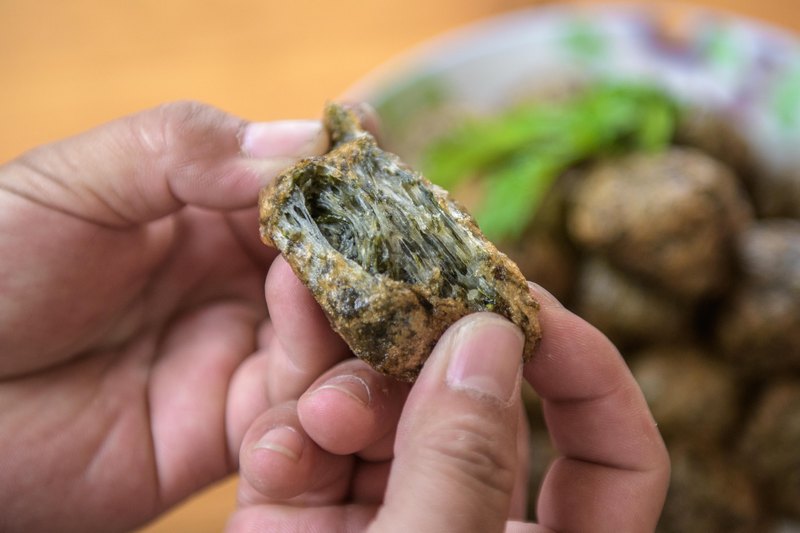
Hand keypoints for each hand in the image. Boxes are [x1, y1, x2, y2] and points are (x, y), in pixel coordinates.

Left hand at [0, 102, 335, 531]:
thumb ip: (183, 150)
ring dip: (354, 323)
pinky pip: (307, 410)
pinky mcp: (239, 430)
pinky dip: (325, 392)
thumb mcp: (73, 185)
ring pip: (338, 338)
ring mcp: (243, 355)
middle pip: (338, 262)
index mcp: (206, 212)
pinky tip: (319, 375)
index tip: (377, 154)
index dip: (345, 169)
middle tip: (400, 245)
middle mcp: (239, 281)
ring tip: (340, 304)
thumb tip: (306, 140)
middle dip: (371, 252)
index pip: (302, 183)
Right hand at [230, 282, 670, 531]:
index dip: (587, 372)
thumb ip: (461, 472)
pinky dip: (292, 429)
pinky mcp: (300, 523)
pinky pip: (306, 446)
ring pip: (383, 411)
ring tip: (321, 401)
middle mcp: (465, 529)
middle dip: (433, 355)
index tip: (528, 309)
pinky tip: (283, 438)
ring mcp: (379, 520)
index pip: (612, 457)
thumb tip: (490, 340)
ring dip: (350, 385)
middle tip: (398, 301)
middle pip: (476, 408)